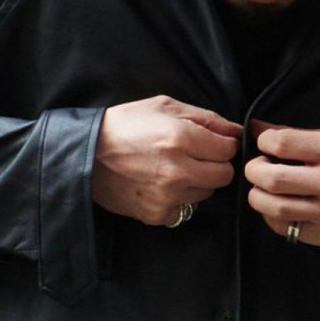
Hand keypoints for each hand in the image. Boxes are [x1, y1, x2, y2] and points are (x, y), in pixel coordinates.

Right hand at [92, 95, 242, 226]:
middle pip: (223, 175)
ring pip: (206, 193)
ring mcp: (168, 196)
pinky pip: (184, 210)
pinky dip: (178, 199)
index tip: (210, 142)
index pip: (227, 150)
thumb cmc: (124, 125)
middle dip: (214, 164)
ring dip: (197, 182)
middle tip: (195, 157)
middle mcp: (178, 170)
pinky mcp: (157, 214)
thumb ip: (205, 118)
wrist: (84, 153)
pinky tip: (160, 185)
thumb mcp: (164, 106)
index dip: (222, 144)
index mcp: (181, 138)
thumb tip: (235, 131)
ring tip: (173, 170)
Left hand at [244, 119, 319, 248]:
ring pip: (272, 206)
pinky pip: (283, 227)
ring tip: (264, 189)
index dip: (265, 142)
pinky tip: (278, 208)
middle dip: (255, 170)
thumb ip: (301, 136)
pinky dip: (272, 216)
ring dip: (258, 196)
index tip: (267, 145)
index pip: (283, 143)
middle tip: (259, 168)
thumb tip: (259, 127)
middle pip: (272, 177)